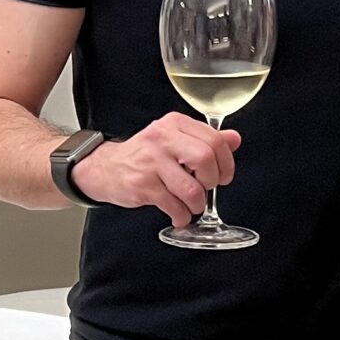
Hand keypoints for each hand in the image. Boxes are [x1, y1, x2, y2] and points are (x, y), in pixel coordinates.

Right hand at [72, 115, 239, 226]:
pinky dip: (181, 216)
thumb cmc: (144, 156)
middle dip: (212, 181)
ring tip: (191, 205)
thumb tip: (234, 139)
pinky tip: (178, 215)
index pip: (215, 139)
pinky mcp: (143, 185)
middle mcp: (162, 139)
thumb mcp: (175, 140)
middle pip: (205, 159)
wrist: (105, 168)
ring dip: (197, 203)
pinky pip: (174, 206)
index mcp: (174, 124)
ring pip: (191, 188)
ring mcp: (151, 162)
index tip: (223, 175)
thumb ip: (205, 139)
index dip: (226, 162)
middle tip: (206, 188)